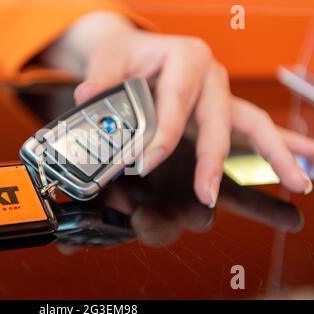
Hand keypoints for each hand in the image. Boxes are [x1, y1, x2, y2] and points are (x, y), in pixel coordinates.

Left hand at [42, 12, 313, 206]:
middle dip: (213, 160)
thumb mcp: (111, 59)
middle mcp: (211, 76)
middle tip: (207, 193)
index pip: (177, 101)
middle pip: (220, 119)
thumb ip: (102, 79)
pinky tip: (298, 166)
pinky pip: (251, 130)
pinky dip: (275, 148)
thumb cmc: (127, 55)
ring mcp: (220, 95)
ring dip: (274, 154)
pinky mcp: (220, 112)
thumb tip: (89, 99)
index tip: (146, 161)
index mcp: (187, 56)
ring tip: (297, 181)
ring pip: (252, 124)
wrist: (136, 51)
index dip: (163, 134)